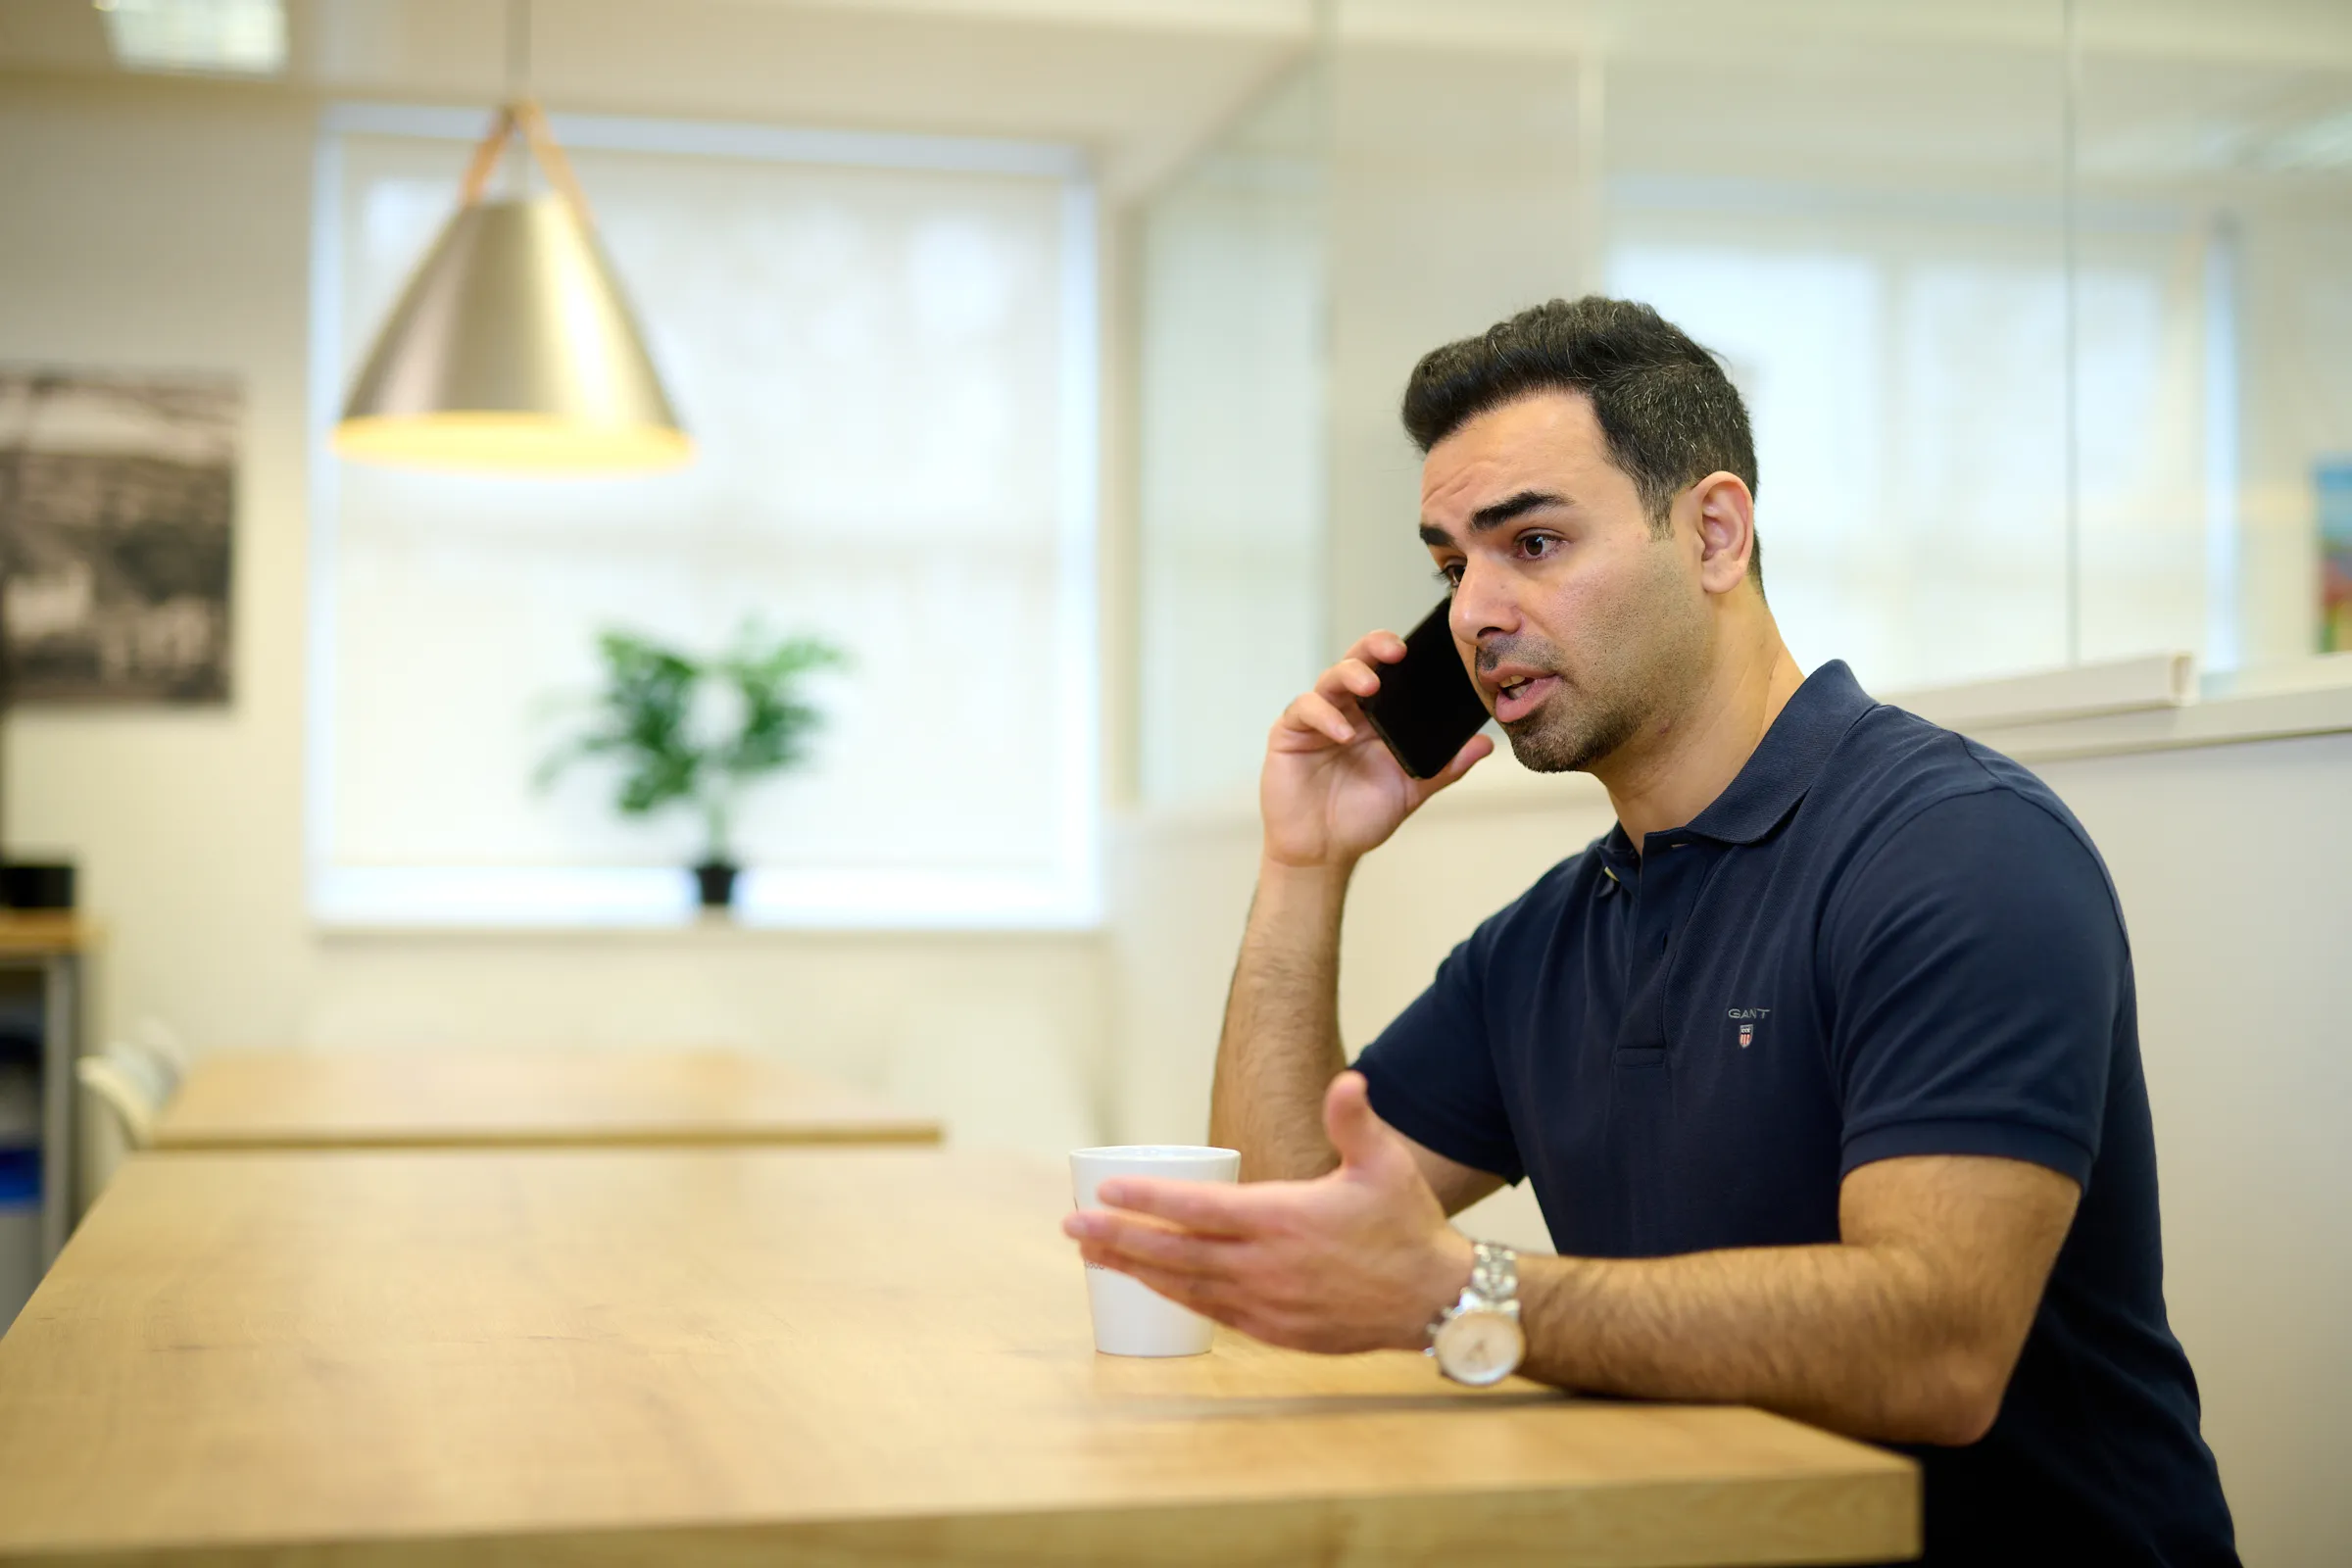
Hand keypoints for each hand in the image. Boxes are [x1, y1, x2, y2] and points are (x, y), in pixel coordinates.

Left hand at [1063, 1072, 1474, 1353]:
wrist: (1435, 1301)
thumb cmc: (1406, 1226)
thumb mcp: (1385, 1165)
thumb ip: (1355, 1121)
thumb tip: (1347, 1080)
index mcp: (1284, 1219)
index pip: (1199, 1208)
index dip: (1148, 1199)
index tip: (1105, 1189)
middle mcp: (1266, 1266)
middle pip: (1175, 1251)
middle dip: (1117, 1237)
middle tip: (1070, 1225)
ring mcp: (1268, 1304)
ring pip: (1185, 1286)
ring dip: (1133, 1269)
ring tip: (1089, 1254)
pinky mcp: (1275, 1332)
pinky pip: (1210, 1313)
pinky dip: (1173, 1297)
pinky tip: (1147, 1285)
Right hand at [1261, 631, 1491, 871]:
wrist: (1323, 851)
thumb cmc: (1360, 817)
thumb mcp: (1410, 789)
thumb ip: (1445, 767)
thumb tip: (1484, 745)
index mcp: (1375, 717)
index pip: (1387, 671)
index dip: (1399, 654)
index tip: (1424, 650)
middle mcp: (1345, 711)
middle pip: (1356, 662)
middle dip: (1374, 648)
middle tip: (1395, 650)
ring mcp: (1316, 720)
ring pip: (1330, 679)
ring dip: (1350, 676)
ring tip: (1370, 686)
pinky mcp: (1289, 734)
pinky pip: (1304, 710)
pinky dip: (1324, 715)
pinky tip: (1343, 733)